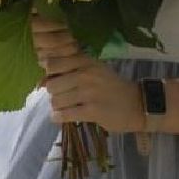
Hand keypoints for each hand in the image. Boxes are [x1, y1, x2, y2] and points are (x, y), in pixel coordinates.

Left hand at [31, 13, 144, 133]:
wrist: (137, 103)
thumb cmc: (112, 86)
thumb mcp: (94, 69)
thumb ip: (71, 68)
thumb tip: (42, 76)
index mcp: (85, 61)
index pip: (53, 64)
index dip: (49, 74)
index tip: (54, 80)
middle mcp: (86, 73)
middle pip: (51, 85)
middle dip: (54, 94)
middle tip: (63, 97)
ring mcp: (89, 92)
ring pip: (56, 101)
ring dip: (57, 107)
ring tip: (66, 107)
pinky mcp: (92, 111)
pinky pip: (64, 115)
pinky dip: (59, 117)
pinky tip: (63, 116)